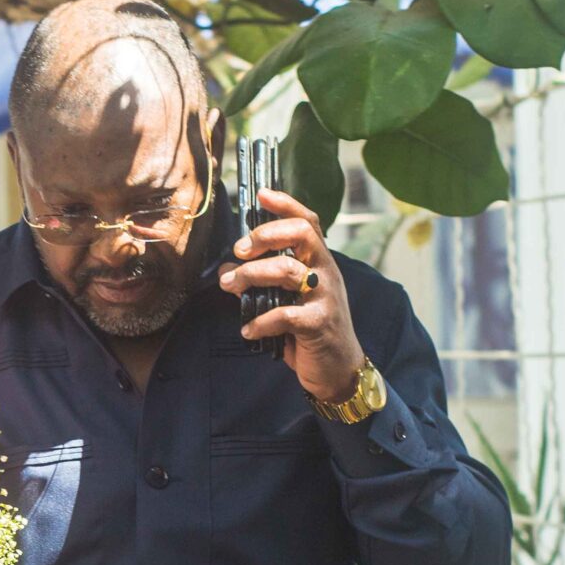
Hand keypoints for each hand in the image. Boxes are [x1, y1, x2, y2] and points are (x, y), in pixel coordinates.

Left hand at [220, 189, 366, 405]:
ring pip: (287, 271)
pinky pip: (284, 315)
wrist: (337, 369)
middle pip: (301, 234)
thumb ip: (262, 281)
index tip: (261, 195)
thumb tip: (227, 268)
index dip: (286, 204)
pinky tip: (247, 330)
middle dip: (265, 235)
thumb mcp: (288, 300)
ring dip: (250, 276)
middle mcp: (325, 273)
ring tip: (231, 287)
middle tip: (240, 251)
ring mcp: (325, 297)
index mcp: (319, 262)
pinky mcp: (319, 324)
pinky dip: (259, 322)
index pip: (308, 222)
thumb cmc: (309, 330)